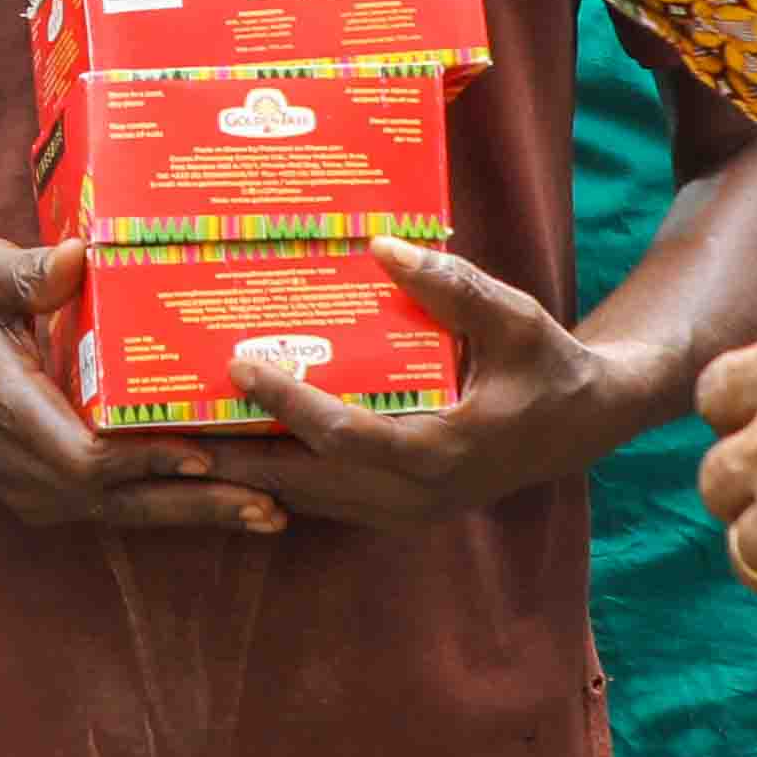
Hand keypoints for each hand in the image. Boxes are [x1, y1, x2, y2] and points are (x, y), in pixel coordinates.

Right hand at [0, 238, 289, 537]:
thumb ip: (26, 272)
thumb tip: (79, 256)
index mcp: (9, 411)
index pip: (84, 457)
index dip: (145, 460)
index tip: (202, 453)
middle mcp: (26, 468)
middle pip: (120, 501)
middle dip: (196, 502)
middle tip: (270, 502)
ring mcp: (36, 492)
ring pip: (125, 515)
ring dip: (195, 513)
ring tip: (269, 514)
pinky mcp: (50, 500)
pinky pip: (118, 510)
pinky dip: (172, 506)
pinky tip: (228, 504)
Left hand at [223, 238, 642, 530]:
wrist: (582, 424)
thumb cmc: (548, 366)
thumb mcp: (515, 318)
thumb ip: (454, 286)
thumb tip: (384, 245)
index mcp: (443, 451)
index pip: (347, 434)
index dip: (290, 403)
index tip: (240, 367)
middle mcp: (418, 496)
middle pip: (309, 484)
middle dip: (241, 458)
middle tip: (174, 426)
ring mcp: (407, 511)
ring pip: (312, 500)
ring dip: (253, 472)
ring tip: (188, 437)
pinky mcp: (400, 509)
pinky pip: (328, 500)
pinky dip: (283, 478)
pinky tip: (241, 446)